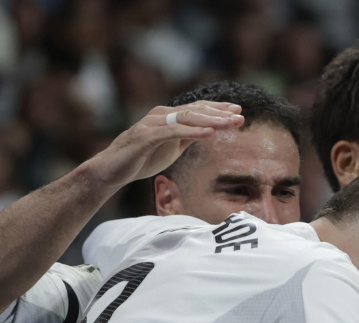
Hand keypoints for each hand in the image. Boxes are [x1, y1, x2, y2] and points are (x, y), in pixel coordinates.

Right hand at [85, 101, 244, 188]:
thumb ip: (187, 136)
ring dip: (211, 120)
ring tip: (230, 123)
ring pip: (187, 118)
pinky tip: (210, 134)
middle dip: (219, 113)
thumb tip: (209, 131)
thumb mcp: (171, 147)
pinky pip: (173, 132)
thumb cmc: (142, 158)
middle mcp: (160, 115)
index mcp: (167, 116)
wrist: (112, 171)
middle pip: (195, 110)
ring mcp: (152, 124)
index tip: (238, 111)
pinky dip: (193, 131)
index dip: (218, 109)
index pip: (197, 108)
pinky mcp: (145, 136)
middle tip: (240, 116)